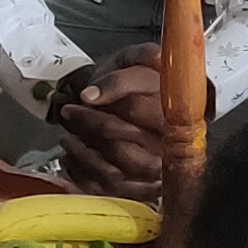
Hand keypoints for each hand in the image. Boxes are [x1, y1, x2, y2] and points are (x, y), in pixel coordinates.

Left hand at [57, 54, 174, 196]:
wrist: (128, 106)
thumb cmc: (134, 83)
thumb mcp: (138, 59)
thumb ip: (143, 55)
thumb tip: (151, 61)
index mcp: (179, 114)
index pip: (146, 110)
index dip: (114, 98)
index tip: (86, 94)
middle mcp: (172, 148)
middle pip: (127, 144)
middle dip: (93, 126)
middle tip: (69, 111)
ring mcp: (155, 174)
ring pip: (115, 173)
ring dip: (84, 154)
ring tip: (68, 137)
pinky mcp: (136, 191)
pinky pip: (104, 191)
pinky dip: (81, 174)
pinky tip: (70, 157)